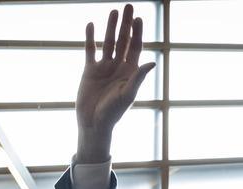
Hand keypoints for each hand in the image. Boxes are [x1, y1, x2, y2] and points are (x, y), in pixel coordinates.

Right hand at [75, 4, 155, 162]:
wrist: (93, 123)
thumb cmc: (113, 113)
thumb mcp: (127, 95)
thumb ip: (139, 77)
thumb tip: (152, 61)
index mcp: (130, 71)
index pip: (136, 47)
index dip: (137, 32)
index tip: (138, 18)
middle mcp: (118, 66)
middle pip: (123, 40)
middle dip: (125, 24)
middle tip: (128, 6)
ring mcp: (104, 67)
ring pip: (108, 42)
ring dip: (110, 27)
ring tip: (112, 11)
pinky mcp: (90, 70)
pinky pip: (90, 50)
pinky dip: (90, 38)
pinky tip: (91, 25)